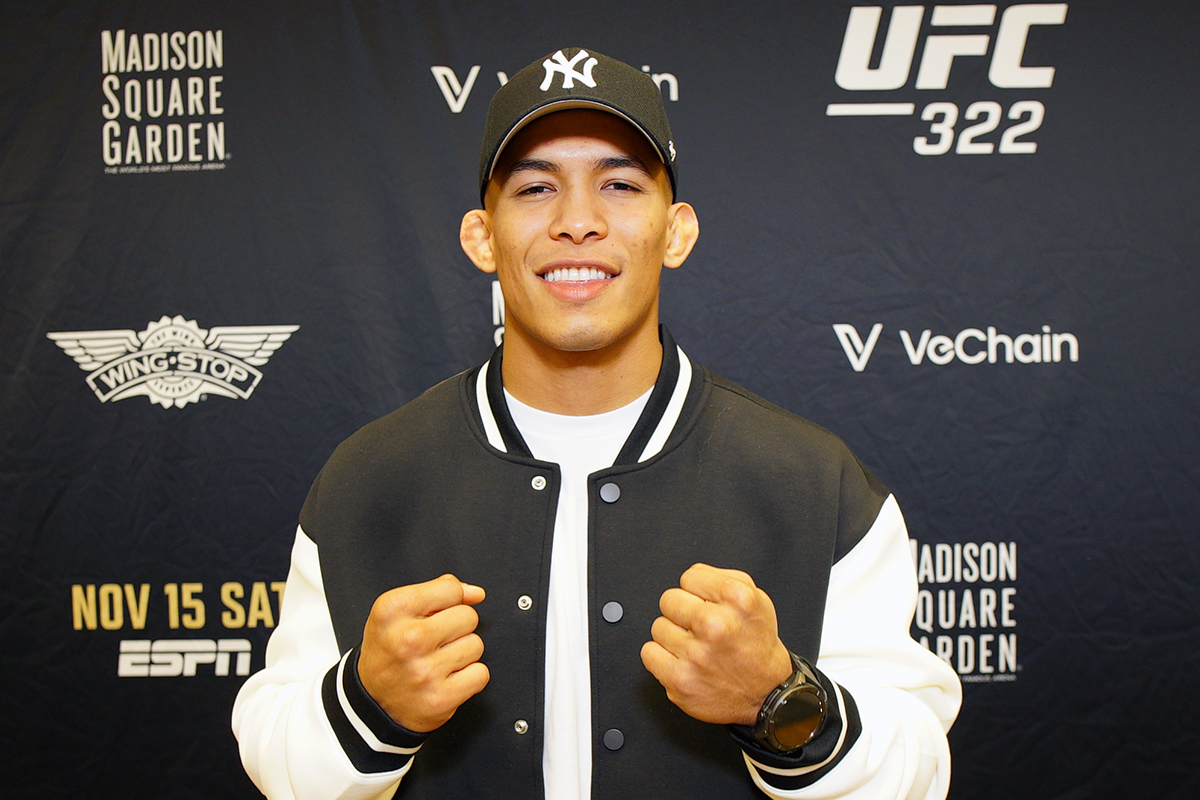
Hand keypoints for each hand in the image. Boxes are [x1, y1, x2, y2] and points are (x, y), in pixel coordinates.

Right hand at [358, 574, 488, 732]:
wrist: (373, 703)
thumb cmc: (389, 652)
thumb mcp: (398, 611)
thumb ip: (438, 591)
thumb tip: (476, 593)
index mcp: (392, 610)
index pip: (450, 589)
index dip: (448, 601)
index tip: (434, 615)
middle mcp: (408, 639)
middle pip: (468, 616)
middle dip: (457, 627)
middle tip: (435, 641)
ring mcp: (425, 670)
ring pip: (476, 644)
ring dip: (463, 653)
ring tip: (438, 660)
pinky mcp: (441, 698)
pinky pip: (481, 674)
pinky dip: (469, 677)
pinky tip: (447, 678)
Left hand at [641, 564, 792, 725]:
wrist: (766, 691)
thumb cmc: (757, 644)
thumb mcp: (756, 599)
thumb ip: (723, 577)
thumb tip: (692, 576)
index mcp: (737, 599)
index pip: (689, 576)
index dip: (698, 591)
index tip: (708, 605)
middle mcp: (716, 625)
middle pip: (669, 599)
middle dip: (682, 612)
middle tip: (700, 627)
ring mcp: (697, 654)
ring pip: (658, 626)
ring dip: (673, 636)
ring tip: (696, 646)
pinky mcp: (680, 680)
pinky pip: (649, 653)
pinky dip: (661, 657)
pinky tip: (683, 660)